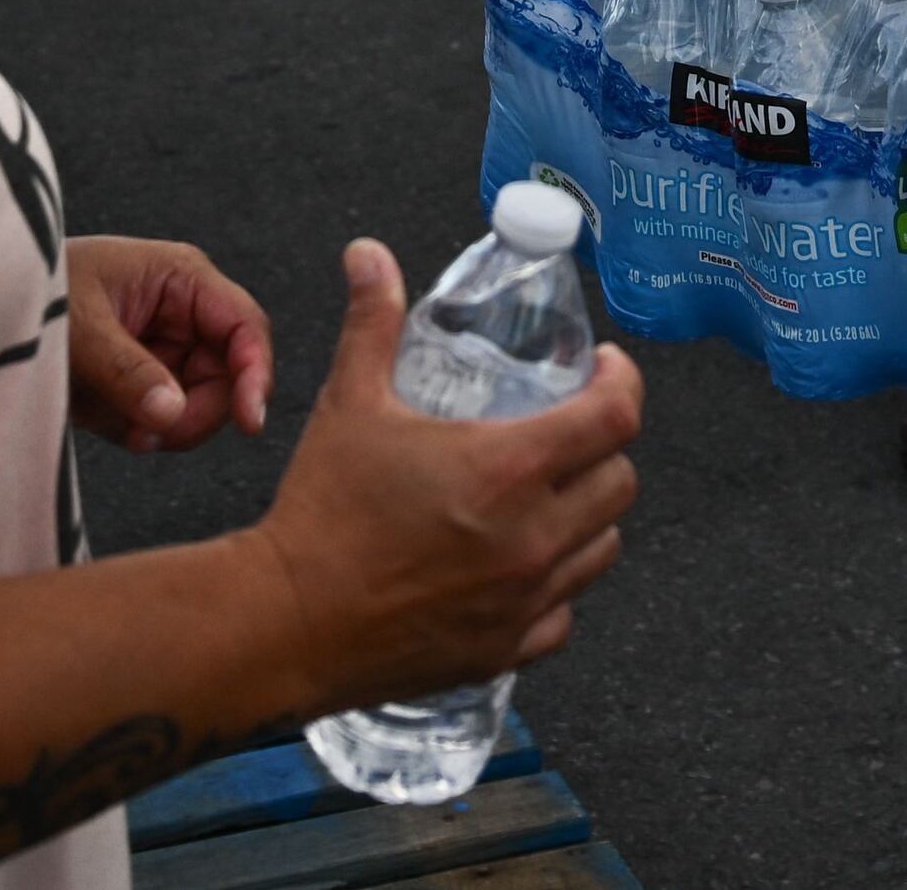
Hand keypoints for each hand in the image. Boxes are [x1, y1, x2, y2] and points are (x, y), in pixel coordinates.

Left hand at [67, 233, 273, 454]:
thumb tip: (172, 414)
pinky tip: (98, 414)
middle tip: (144, 433)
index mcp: (182, 278)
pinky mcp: (145, 379)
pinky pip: (161, 420)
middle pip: (227, 379)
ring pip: (194, 407)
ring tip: (105, 414)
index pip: (246, 327)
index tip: (249, 422)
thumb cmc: (38, 291)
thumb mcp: (79, 329)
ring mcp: (166, 348)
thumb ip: (126, 371)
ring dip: (154, 424)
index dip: (256, 374)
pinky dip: (133, 429)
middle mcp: (184, 312)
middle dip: (191, 414)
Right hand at [247, 241, 640, 712]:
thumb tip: (369, 256)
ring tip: (549, 494)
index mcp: (508, 469)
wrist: (285, 621)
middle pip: (621, 482)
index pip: (616, 417)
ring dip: (587, 515)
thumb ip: (373, 322)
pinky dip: (555, 585)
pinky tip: (519, 564)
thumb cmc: (321, 512)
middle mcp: (532, 537)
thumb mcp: (349, 402)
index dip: (620, 382)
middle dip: (604, 447)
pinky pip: (564, 614)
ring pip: (602, 548)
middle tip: (568, 430)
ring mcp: (524, 600)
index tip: (601, 370)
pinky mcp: (505, 649)